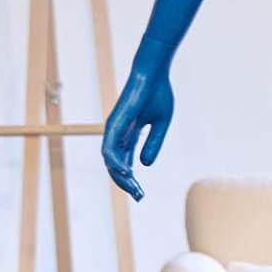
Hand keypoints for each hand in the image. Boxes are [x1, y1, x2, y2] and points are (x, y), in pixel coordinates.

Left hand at [102, 61, 172, 198]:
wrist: (154, 74)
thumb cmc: (158, 95)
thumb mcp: (160, 125)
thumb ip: (152, 144)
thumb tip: (145, 165)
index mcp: (129, 136)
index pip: (125, 163)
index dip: (132, 180)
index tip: (141, 195)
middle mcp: (118, 134)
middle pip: (116, 165)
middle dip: (126, 183)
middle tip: (139, 196)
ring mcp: (114, 129)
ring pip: (110, 159)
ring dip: (120, 176)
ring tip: (133, 188)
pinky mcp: (115, 123)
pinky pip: (110, 146)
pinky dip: (116, 161)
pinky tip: (126, 172)